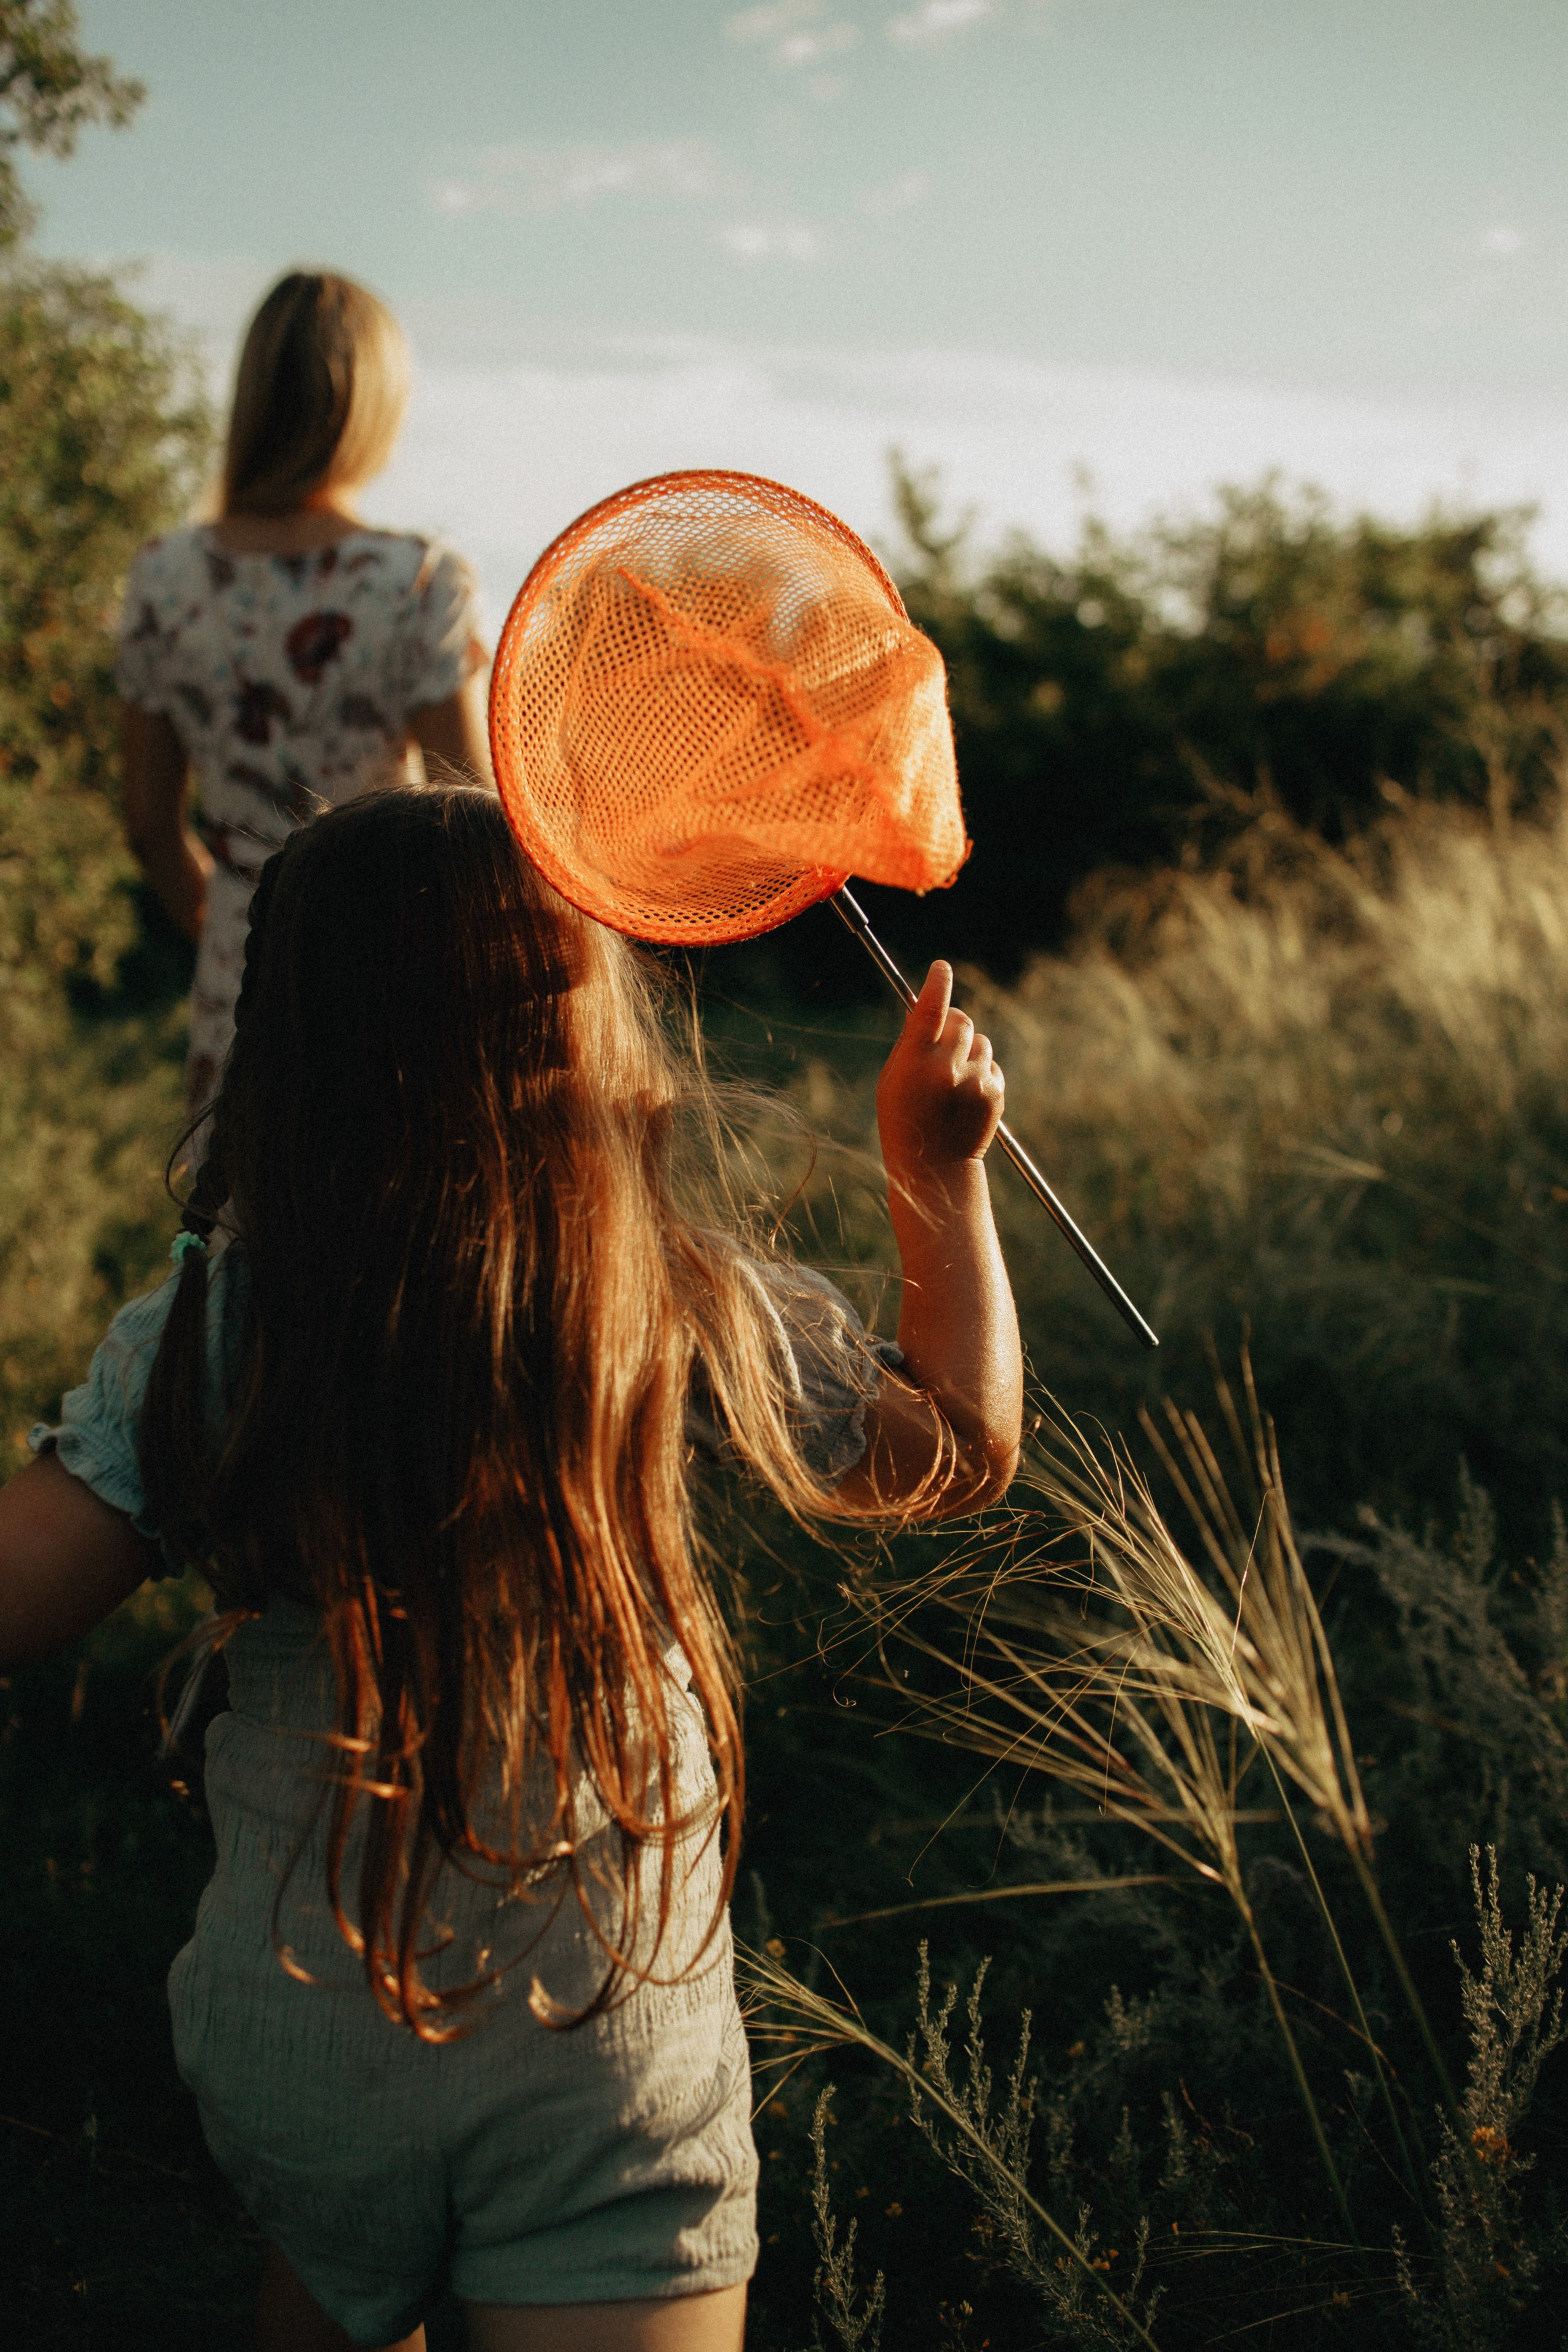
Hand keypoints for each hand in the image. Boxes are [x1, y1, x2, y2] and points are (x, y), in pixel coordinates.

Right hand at [876, 960, 1004, 1187]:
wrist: (934, 1168)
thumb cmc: (904, 1119)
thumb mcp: (892, 1080)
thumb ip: (909, 1043)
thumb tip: (923, 1007)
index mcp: (913, 1062)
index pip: (930, 1008)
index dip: (937, 983)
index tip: (941, 968)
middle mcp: (945, 1068)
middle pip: (961, 1020)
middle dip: (953, 1024)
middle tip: (943, 1044)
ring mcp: (973, 1081)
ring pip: (979, 1041)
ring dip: (967, 1050)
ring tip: (952, 1081)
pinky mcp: (993, 1092)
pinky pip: (990, 1063)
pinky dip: (980, 1072)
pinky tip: (965, 1097)